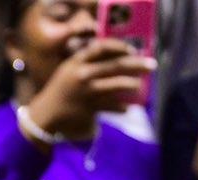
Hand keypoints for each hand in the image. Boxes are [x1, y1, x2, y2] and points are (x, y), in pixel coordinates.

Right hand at [22, 38, 154, 138]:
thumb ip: (87, 62)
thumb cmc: (60, 89)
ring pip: (116, 85)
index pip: (102, 47)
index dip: (120, 46)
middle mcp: (83, 75)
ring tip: (138, 86)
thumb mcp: (69, 69)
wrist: (45, 114)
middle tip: (152, 65)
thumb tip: (115, 57)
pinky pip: (111, 106)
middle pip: (116, 65)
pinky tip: (126, 108)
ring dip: (132, 85)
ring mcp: (87, 92)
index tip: (132, 50)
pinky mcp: (90, 108)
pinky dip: (120, 108)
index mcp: (77, 62)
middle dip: (137, 64)